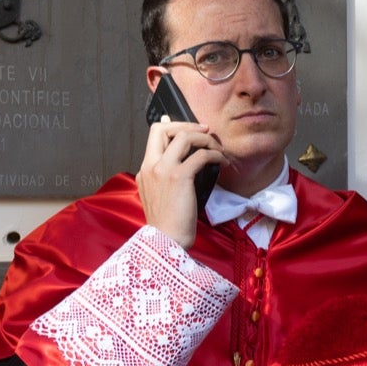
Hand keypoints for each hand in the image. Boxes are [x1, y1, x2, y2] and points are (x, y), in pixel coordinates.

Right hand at [137, 117, 223, 247]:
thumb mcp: (159, 196)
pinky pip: (201, 155)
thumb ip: (166, 178)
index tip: (191, 129)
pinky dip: (215, 154)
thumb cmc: (168, 224)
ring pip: (184, 136)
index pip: (154, 135)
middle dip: (187, 124)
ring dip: (205, 138)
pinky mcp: (179, 177)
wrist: (166, 241)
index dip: (173, 126)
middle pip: (164, 128)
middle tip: (205, 131)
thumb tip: (184, 163)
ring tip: (218, 148)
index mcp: (144, 170)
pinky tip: (223, 162)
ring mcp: (163, 170)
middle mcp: (150, 166)